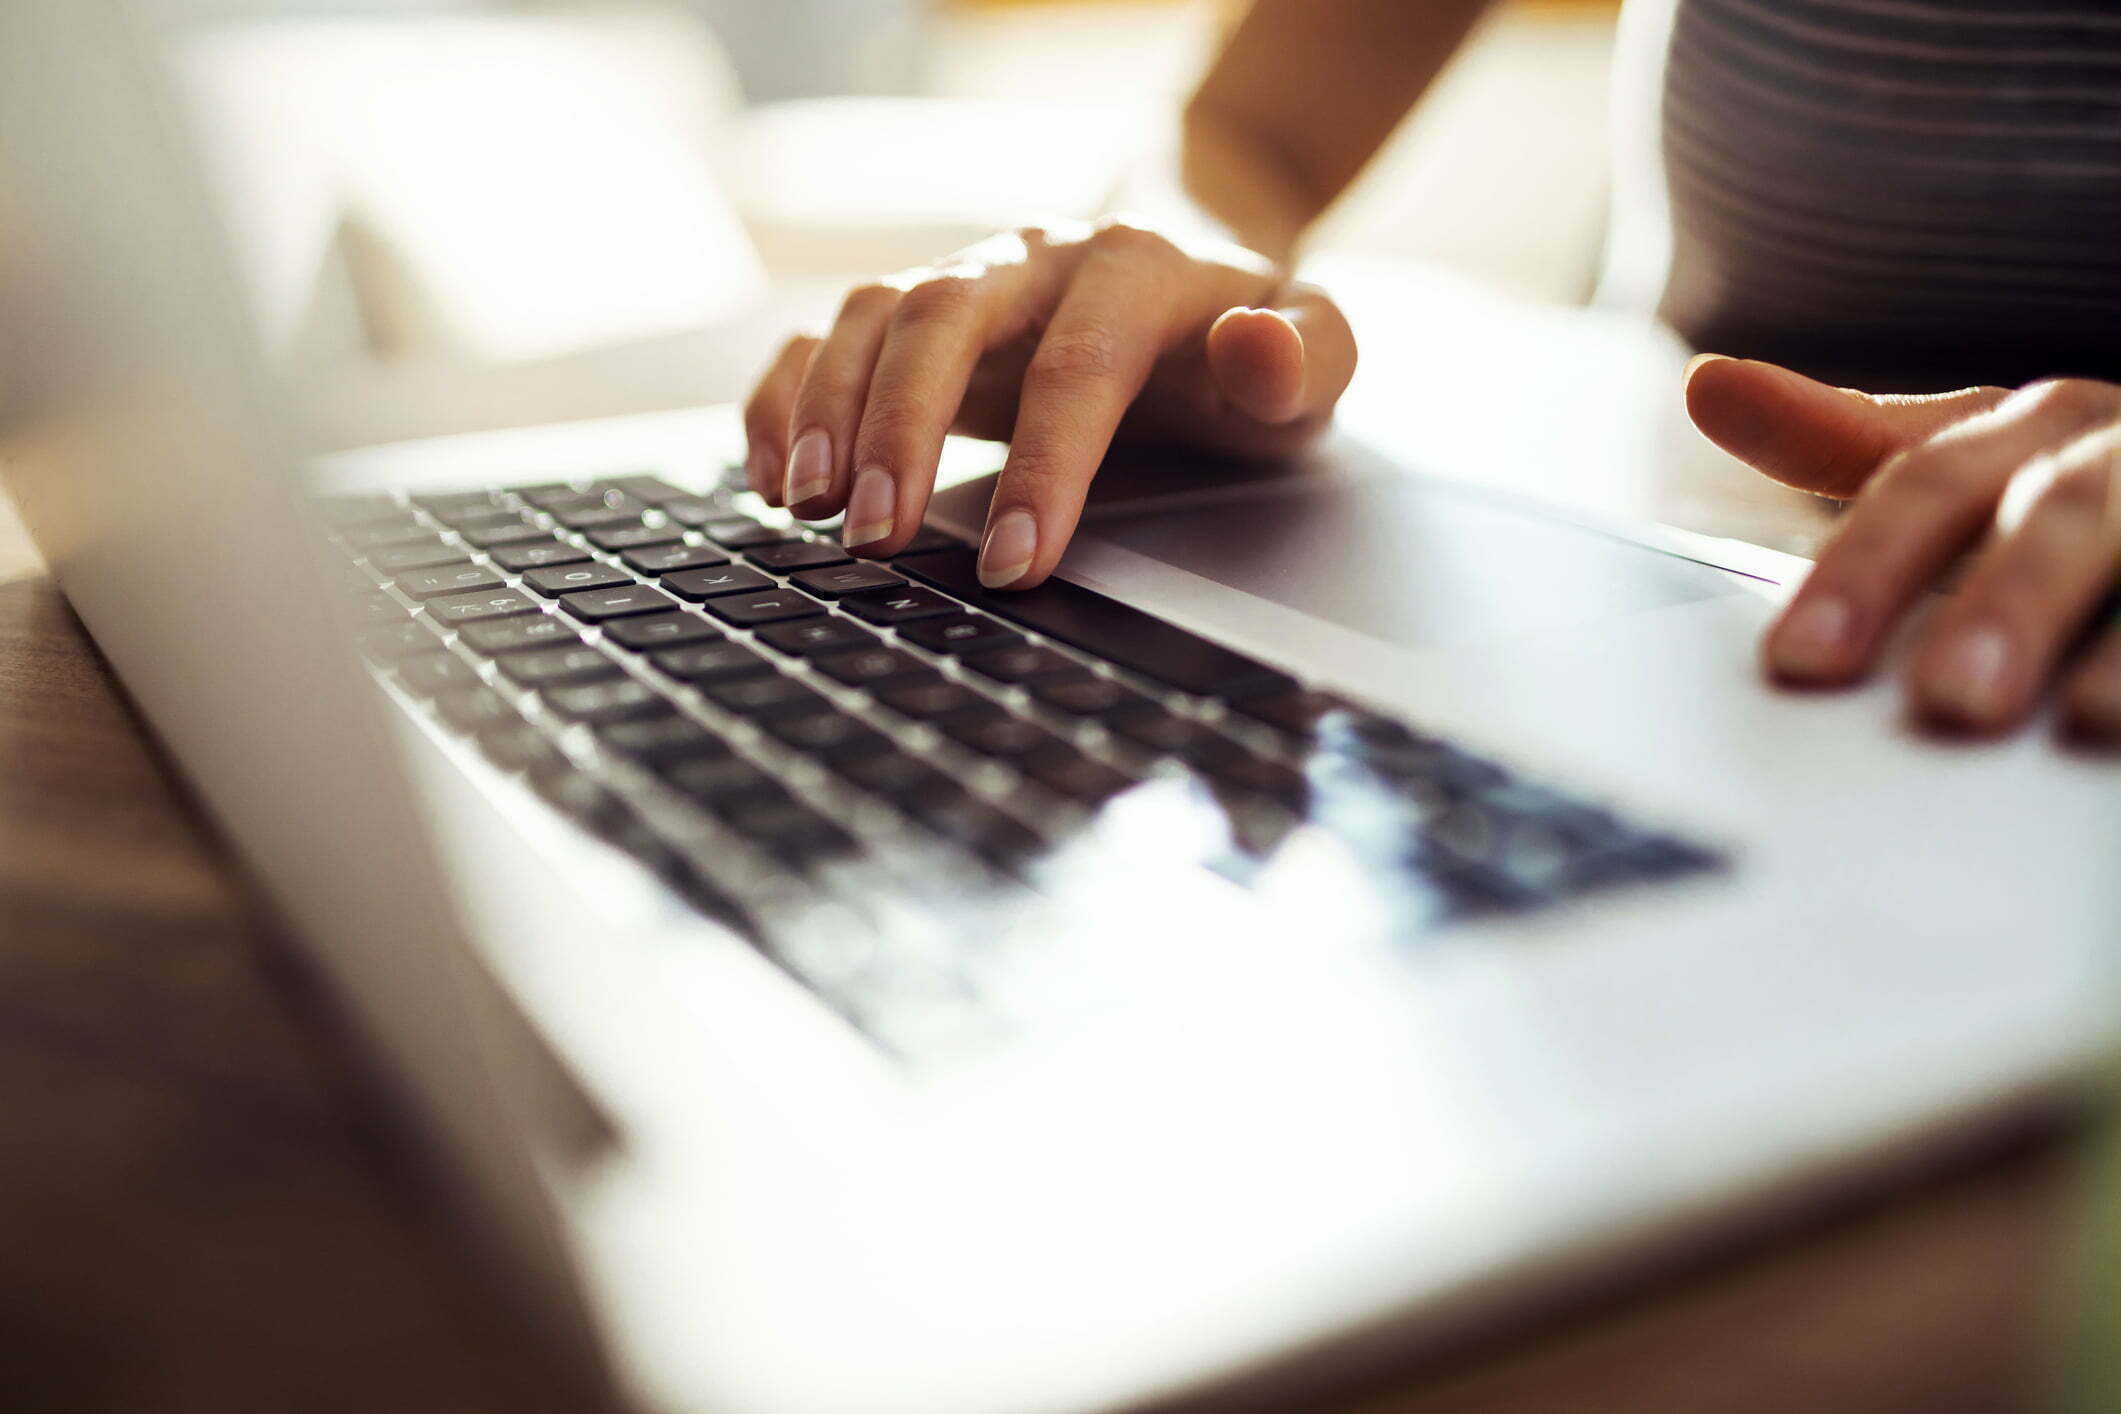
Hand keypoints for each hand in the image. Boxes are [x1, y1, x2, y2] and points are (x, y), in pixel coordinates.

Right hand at [741, 219, 1355, 587]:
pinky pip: (824, 333)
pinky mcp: (916, 315)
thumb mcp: (1317, 352)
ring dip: (828, 408)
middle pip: (944, 315)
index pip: (1079, 364)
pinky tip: (772, 476)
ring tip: (809, 509)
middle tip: (878, 537)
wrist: (1195, 268)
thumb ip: (1310, 354)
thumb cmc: (1248, 342)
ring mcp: (966, 277)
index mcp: (1137, 267)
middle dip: (901, 427)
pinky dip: (783, 396)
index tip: (1019, 564)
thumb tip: (1257, 351)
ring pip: (871, 313)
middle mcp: (1036, 258)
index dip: (1045, 466)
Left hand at [1685, 356, 2120, 744]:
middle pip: (2059, 516)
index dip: (1866, 570)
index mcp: (2040, 427)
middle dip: (2008, 603)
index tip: (1799, 663)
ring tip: (2086, 723)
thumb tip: (1708, 386)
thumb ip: (1846, 436)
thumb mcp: (1978, 456)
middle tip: (1949, 702)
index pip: (1931, 483)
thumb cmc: (2090, 484)